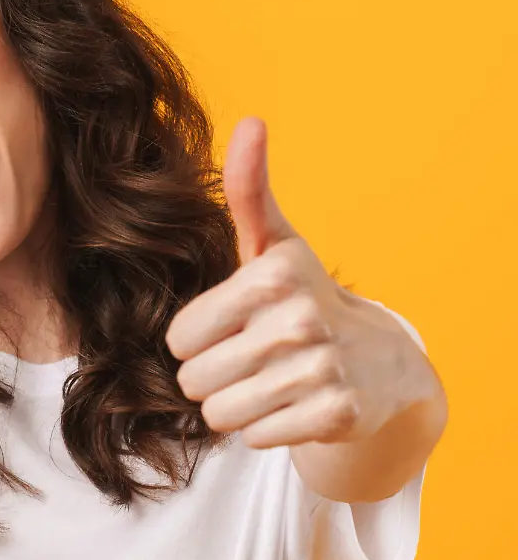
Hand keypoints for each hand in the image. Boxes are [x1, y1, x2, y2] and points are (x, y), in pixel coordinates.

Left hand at [164, 118, 413, 448]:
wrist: (380, 360)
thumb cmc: (304, 298)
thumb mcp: (274, 245)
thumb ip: (248, 191)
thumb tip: (250, 122)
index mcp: (271, 275)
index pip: (178, 339)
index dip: (197, 341)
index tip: (233, 328)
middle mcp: (297, 319)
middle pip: (193, 381)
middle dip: (213, 379)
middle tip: (251, 361)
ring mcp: (320, 368)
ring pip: (220, 415)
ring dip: (236, 407)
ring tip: (269, 383)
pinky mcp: (336, 413)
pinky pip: (255, 437)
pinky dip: (267, 429)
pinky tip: (294, 404)